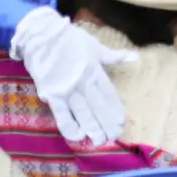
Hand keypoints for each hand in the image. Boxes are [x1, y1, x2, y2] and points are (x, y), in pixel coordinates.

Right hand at [13, 7, 137, 144]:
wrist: (41, 35)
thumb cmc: (70, 40)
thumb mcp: (96, 47)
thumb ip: (115, 57)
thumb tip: (135, 58)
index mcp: (95, 71)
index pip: (109, 95)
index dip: (115, 110)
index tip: (122, 123)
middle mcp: (83, 82)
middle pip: (98, 107)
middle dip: (106, 124)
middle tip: (113, 138)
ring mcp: (67, 89)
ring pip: (82, 113)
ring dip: (92, 129)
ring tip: (100, 142)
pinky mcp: (51, 94)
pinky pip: (61, 113)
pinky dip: (69, 126)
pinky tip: (78, 137)